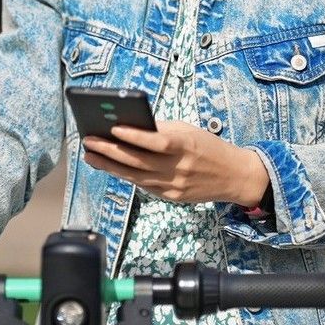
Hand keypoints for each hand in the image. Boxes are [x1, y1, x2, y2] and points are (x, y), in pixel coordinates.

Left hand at [82, 120, 268, 205]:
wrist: (234, 176)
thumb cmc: (208, 147)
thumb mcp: (189, 131)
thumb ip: (163, 130)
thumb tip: (130, 127)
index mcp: (187, 146)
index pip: (157, 141)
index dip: (134, 136)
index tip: (112, 128)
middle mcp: (180, 168)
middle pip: (139, 161)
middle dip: (110, 152)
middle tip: (89, 143)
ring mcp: (175, 186)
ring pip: (136, 177)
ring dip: (111, 166)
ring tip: (91, 156)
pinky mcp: (172, 197)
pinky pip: (144, 186)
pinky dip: (126, 176)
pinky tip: (111, 168)